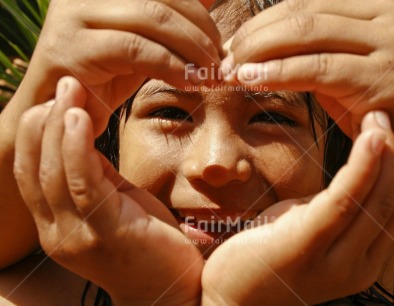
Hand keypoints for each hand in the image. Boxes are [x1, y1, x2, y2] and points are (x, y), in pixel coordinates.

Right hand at [13, 77, 203, 304]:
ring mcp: (77, 235)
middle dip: (43, 122)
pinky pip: (81, 182)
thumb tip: (83, 138)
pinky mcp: (105, 231)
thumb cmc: (149, 242)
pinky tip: (79, 117)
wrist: (173, 287)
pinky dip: (75, 146)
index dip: (35, 134)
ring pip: (53, 171)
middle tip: (62, 84)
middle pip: (35, 169)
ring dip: (57, 126)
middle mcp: (58, 232)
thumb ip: (96, 177)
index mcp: (58, 224)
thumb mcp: (117, 203)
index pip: (32, 174)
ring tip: (69, 91)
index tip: (54, 100)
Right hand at [23, 0, 221, 134]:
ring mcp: (75, 13)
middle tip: (219, 59)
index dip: (198, 9)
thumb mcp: (142, 40)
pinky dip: (171, 64)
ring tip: (209, 71)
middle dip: (201, 29)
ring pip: (153, 17)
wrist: (60, 112)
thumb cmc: (104, 73)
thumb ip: (168, 20)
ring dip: (191, 47)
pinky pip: (136, 48)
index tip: (220, 39)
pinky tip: (188, 80)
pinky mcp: (72, 45)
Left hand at [202, 111, 393, 304]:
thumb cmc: (269, 255)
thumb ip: (336, 210)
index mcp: (363, 262)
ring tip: (377, 121)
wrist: (231, 296)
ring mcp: (334, 262)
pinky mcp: (304, 245)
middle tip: (383, 119)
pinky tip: (367, 140)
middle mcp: (358, 267)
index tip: (391, 138)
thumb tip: (353, 176)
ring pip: (376, 201)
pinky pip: (344, 199)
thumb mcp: (310, 229)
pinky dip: (362, 167)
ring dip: (384, 156)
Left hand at [221, 0, 393, 137]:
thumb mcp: (339, 65)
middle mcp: (387, 14)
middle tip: (224, 58)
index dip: (260, 23)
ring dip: (261, 52)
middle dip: (255, 36)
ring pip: (308, 35)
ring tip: (231, 70)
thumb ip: (306, 49)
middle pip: (302, 14)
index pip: (303, 2)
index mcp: (375, 3)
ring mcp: (392, 43)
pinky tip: (253, 80)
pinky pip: (320, 68)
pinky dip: (280, 72)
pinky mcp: (386, 77)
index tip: (230, 45)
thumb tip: (250, 47)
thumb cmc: (373, 101)